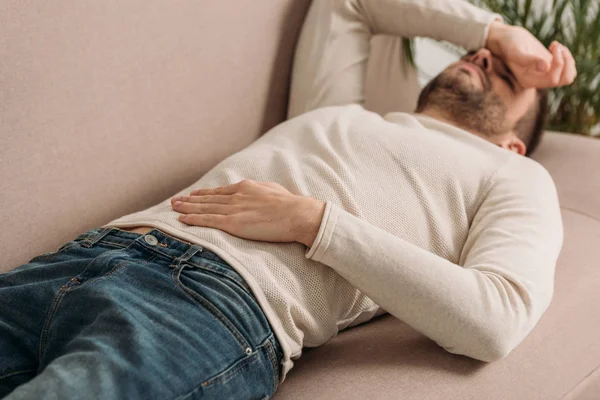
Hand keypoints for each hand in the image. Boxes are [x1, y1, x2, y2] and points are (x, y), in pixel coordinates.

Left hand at [170, 179, 325, 245]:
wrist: (296, 214)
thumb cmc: (290, 205)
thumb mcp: (274, 192)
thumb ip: (262, 193)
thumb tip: (261, 194)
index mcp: (246, 188)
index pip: (220, 192)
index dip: (205, 194)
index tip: (194, 195)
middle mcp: (236, 196)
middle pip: (208, 198)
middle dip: (190, 200)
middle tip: (176, 200)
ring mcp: (233, 209)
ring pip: (204, 208)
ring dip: (186, 208)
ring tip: (174, 207)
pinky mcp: (233, 223)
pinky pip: (208, 221)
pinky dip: (193, 220)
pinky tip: (182, 220)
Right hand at [486, 21, 576, 88]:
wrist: (507, 39)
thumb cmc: (508, 44)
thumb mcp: (516, 50)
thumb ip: (528, 60)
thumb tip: (545, 67)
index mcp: (529, 81)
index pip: (553, 79)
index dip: (559, 63)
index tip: (553, 45)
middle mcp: (537, 81)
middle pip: (565, 79)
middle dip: (566, 61)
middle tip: (557, 46)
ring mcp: (544, 75)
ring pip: (568, 76)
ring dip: (568, 59)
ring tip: (556, 46)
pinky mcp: (549, 67)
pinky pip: (567, 69)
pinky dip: (566, 57)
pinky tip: (556, 47)